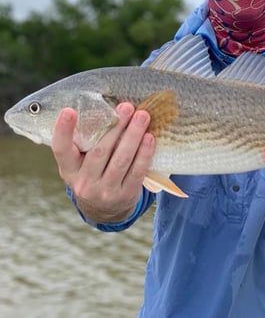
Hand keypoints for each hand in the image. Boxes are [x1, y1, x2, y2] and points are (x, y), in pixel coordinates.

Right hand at [51, 102, 154, 223]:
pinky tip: (149, 138)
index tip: (69, 111)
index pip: (61, 150)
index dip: (63, 131)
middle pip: (100, 151)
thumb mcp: (81, 164)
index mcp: (69, 169)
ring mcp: (105, 191)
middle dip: (115, 127)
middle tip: (127, 107)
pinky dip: (144, 153)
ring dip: (133, 136)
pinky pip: (137, 171)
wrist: (106, 211)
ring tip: (142, 116)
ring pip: (121, 160)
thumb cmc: (94, 174)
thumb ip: (86, 143)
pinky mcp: (125, 194)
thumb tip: (106, 109)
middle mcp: (84, 182)